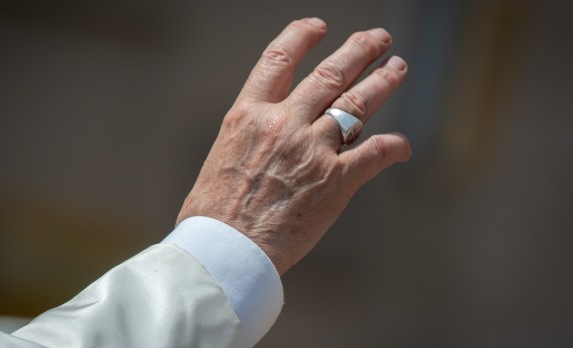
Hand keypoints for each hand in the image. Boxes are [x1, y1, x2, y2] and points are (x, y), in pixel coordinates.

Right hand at [177, 18, 410, 274]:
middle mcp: (284, 124)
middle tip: (377, 39)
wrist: (225, 251)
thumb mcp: (221, 159)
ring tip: (397, 67)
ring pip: (357, 104)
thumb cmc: (213, 215)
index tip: (318, 27)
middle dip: (359, 51)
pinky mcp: (336, 181)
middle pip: (330, 75)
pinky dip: (394, 146)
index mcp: (249, 116)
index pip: (278, 60)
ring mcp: (313, 150)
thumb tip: (264, 139)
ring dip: (383, 82)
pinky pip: (375, 153)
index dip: (301, 36)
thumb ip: (249, 140)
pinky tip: (402, 145)